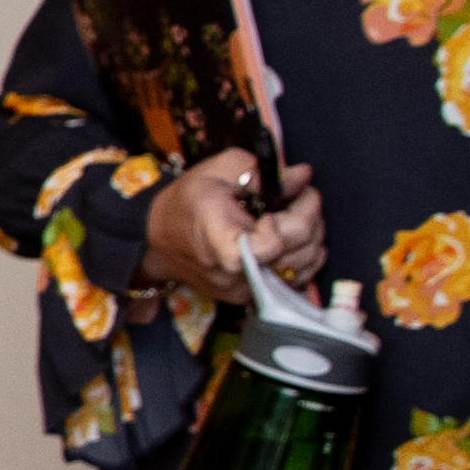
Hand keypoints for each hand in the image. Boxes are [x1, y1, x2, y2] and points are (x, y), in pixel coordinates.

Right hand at [148, 150, 323, 309]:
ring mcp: (242, 290)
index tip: (279, 202)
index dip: (289, 220)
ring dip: (311, 238)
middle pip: (298, 253)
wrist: (158, 240)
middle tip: (301, 196)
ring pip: (303, 268)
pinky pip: (293, 282)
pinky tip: (291, 240)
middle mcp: (232, 272)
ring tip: (295, 216)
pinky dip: (302, 258)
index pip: (273, 244)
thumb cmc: (188, 202)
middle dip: (310, 217)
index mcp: (221, 239)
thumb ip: (263, 172)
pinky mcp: (249, 298)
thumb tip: (302, 176)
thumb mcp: (219, 171)